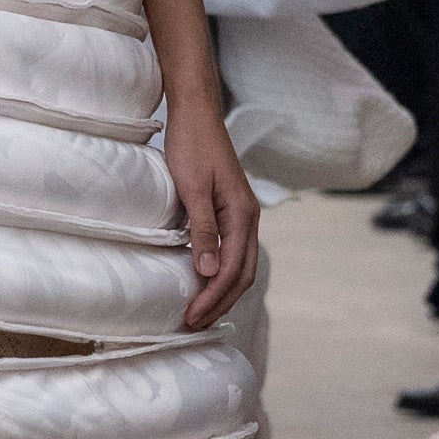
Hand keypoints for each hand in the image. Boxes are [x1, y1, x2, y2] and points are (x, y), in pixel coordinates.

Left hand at [163, 95, 261, 331]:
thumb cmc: (191, 146)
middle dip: (220, 303)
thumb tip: (209, 272)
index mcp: (242, 214)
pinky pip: (234, 252)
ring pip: (241, 266)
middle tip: (194, 325)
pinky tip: (206, 282)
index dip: (212, 297)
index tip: (191, 317)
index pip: (232, 270)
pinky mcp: (231, 210)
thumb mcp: (191, 188)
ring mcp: (242, 214)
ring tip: (201, 312)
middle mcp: (248, 217)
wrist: (196, 114)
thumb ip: (203, 230)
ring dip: (223, 292)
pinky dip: (223, 274)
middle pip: (242, 275)